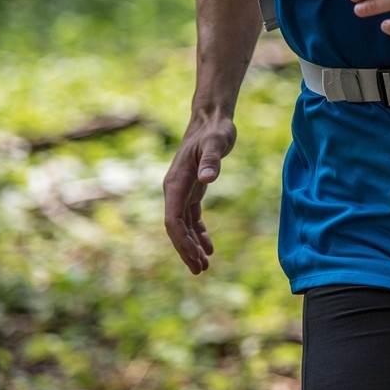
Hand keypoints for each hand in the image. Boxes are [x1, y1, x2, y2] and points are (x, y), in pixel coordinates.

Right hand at [163, 113, 236, 274]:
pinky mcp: (192, 188)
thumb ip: (212, 160)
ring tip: (204, 265)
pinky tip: (209, 247)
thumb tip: (206, 179)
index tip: (195, 257)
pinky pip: (191, 217)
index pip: (173, 219)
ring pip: (182, 225)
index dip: (182, 241)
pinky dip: (198, 232)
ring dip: (191, 245)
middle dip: (186, 250)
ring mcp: (182, 189)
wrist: (211, 119)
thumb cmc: (214, 130)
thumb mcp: (216, 143)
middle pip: (175, 227)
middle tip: (201, 270)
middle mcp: (174, 189)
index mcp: (176, 182)